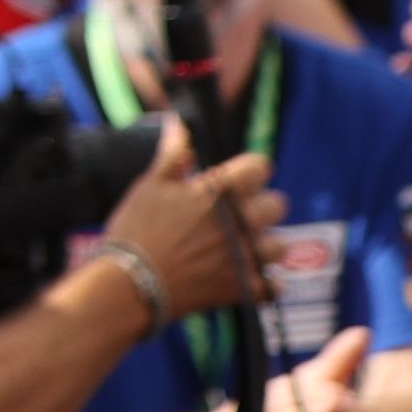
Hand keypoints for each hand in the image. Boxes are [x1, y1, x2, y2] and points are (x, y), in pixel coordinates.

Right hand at [95, 120, 282, 319]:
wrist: (131, 282)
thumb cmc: (136, 228)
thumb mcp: (149, 185)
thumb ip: (174, 154)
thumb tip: (180, 123)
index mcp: (219, 191)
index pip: (259, 167)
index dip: (251, 169)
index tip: (241, 175)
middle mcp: (241, 222)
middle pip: (278, 205)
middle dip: (261, 204)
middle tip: (239, 211)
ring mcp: (246, 258)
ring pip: (281, 246)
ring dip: (266, 243)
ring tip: (244, 244)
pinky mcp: (244, 289)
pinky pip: (276, 285)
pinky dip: (268, 282)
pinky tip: (252, 276)